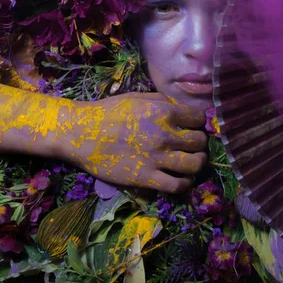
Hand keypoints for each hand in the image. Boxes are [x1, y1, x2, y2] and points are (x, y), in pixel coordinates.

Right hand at [57, 93, 206, 192]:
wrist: (81, 134)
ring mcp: (157, 158)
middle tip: (193, 144)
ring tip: (193, 161)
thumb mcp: (141, 97)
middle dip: (200, 142)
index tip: (195, 126)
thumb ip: (166, 102)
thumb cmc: (109, 112)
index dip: (200, 122)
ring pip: (195, 164)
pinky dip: (186, 183)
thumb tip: (185, 110)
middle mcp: (166, 135)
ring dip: (199, 163)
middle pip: (200, 141)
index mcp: (165, 112)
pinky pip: (177, 185)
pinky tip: (183, 179)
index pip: (200, 118)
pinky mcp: (146, 178)